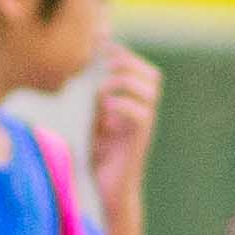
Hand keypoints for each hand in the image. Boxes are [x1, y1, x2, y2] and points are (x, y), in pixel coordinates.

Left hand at [82, 41, 164, 190]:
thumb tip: (82, 74)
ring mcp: (144, 126)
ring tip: (102, 91)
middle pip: (152, 75)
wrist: (110, 191)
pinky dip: (121, 106)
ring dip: (124, 83)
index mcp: (135, 104)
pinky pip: (140, 114)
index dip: (123, 52)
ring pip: (150, 90)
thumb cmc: (101, 157)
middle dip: (128, 63)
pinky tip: (105, 113)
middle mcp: (144, 112)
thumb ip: (94, 100)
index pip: (140, 69)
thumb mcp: (93, 121)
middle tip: (105, 67)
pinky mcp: (138, 141)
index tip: (100, 43)